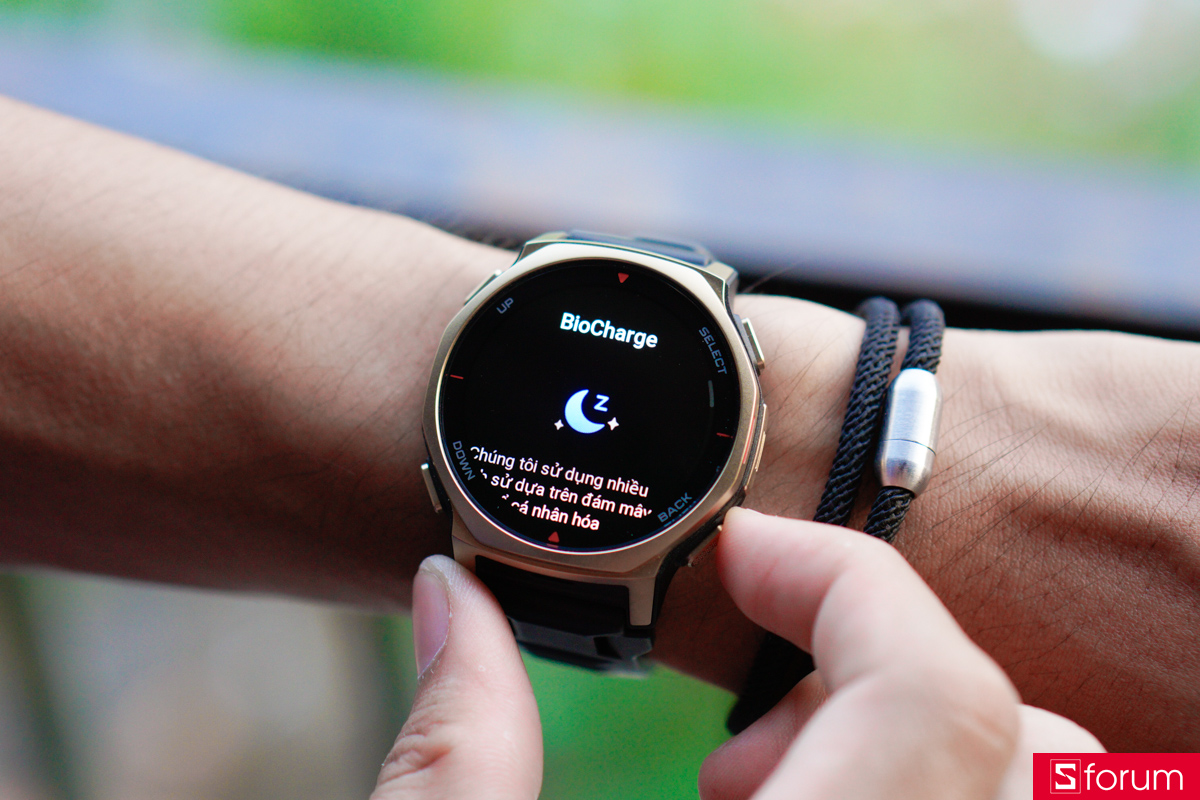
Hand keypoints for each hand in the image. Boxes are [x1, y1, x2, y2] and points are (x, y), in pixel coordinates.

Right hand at [373, 509, 1100, 799]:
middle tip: (737, 725)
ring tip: (760, 782)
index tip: (736, 557)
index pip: (931, 690)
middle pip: (1013, 733)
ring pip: (1030, 782)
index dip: (836, 582)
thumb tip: (448, 591)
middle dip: (873, 668)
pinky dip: (925, 783)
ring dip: (907, 734)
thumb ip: (451, 745)